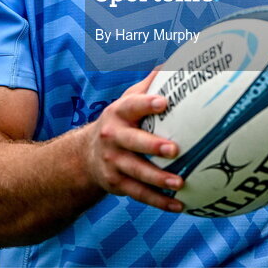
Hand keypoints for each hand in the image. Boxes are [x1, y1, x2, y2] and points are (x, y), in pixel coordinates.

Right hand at [82, 71, 184, 211]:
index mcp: (118, 113)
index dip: (146, 104)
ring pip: (136, 171)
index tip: (164, 102)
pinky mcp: (117, 183)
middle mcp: (112, 137)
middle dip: (152, 146)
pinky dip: (159, 201)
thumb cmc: (120, 122)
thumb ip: (148, 85)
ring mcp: (113, 162)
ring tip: (180, 182)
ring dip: (158, 179)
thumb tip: (173, 62)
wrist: (87, 156)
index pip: (131, 106)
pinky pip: (139, 193)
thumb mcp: (127, 101)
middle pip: (132, 142)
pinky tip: (179, 204)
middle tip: (174, 149)